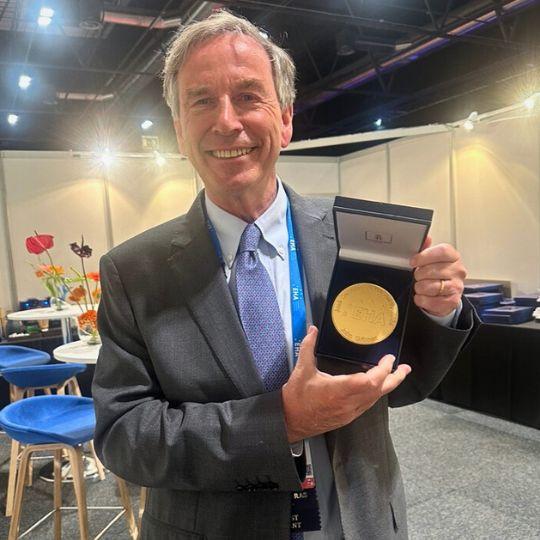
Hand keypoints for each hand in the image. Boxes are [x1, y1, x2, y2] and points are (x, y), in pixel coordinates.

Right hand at [281, 326, 410, 442]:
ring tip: (396, 374)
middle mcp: (347, 403)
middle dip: (394, 378)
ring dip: (388, 386)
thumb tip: (313, 330)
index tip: (388, 359)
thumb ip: (308, 347)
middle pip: (379, 391)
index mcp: (338, 390)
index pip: (369, 381)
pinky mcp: (347, 417)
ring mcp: (349, 412)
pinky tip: (377, 386)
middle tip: (404, 368)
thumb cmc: (295, 398)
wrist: (290, 421)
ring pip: (375, 399)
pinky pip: (368, 404)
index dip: (382, 370)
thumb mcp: (301, 369)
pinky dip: (376, 393)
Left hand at [409, 236, 466, 317]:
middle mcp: (458, 270)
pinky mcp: (453, 301)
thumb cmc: (436, 274)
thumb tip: (426, 238)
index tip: (413, 261)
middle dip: (419, 274)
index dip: (425, 256)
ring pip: (430, 286)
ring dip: (420, 287)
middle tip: (418, 276)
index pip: (442, 252)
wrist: (444, 295)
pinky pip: (431, 301)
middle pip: (432, 270)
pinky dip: (422, 299)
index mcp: (453, 257)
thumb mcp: (431, 260)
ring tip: (421, 286)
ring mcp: (457, 286)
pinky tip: (422, 296)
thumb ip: (426, 249)